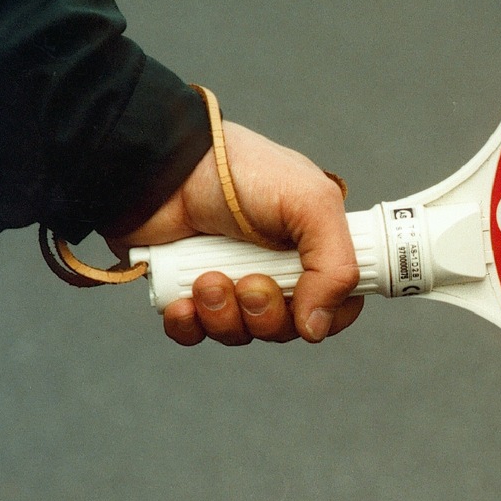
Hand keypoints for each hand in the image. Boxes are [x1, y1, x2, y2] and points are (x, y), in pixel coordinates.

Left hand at [107, 122, 363, 344]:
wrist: (163, 167)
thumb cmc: (239, 170)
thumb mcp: (311, 202)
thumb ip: (336, 265)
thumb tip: (317, 329)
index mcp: (312, 247)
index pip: (338, 303)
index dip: (326, 314)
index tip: (305, 301)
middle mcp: (276, 268)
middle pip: (288, 326)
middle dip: (267, 314)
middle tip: (248, 282)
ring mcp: (230, 280)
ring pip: (241, 333)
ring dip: (225, 315)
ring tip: (208, 279)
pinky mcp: (186, 290)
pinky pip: (195, 333)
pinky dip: (190, 324)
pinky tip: (184, 301)